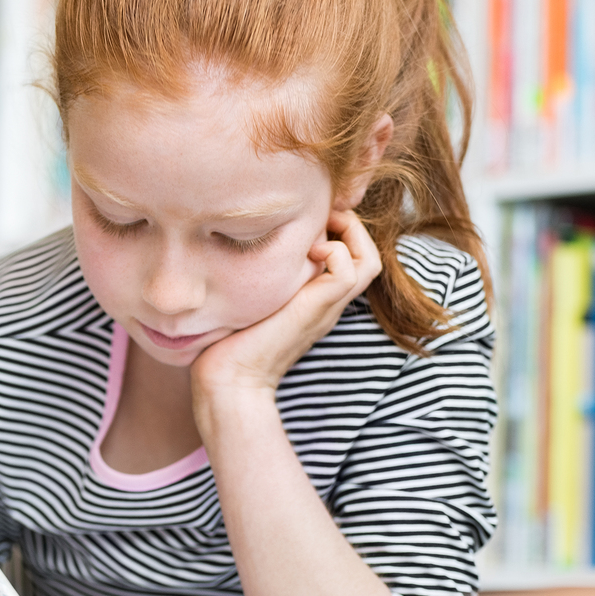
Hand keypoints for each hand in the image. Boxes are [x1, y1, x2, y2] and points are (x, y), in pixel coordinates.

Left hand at [190, 209, 380, 404]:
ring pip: (368, 261)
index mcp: (314, 300)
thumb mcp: (246, 299)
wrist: (227, 381)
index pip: (350, 257)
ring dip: (349, 233)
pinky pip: (349, 271)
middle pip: (368, 256)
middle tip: (319, 214)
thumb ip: (254, 276)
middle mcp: (326, 303)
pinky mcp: (315, 310)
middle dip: (349, 224)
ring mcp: (324, 308)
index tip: (308, 216)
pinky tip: (306, 251)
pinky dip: (335, 250)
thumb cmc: (226, 343)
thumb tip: (235, 241)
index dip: (338, 229)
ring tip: (319, 228)